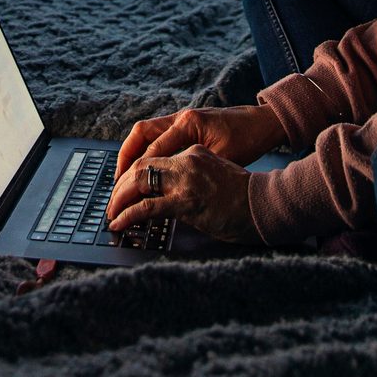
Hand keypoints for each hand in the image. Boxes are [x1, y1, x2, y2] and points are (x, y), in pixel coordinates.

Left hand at [104, 145, 259, 244]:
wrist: (264, 205)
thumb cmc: (243, 197)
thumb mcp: (215, 175)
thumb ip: (191, 177)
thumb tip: (167, 193)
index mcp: (194, 152)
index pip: (154, 158)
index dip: (133, 174)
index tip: (124, 188)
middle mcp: (187, 161)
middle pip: (141, 166)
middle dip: (120, 185)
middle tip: (112, 202)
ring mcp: (186, 180)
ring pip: (139, 182)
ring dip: (119, 199)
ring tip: (112, 214)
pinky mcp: (186, 201)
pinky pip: (147, 207)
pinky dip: (128, 215)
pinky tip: (119, 223)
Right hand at [114, 104, 285, 179]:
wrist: (264, 123)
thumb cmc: (248, 139)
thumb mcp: (223, 158)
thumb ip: (195, 168)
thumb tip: (170, 187)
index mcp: (189, 123)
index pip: (154, 149)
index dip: (139, 171)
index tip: (127, 189)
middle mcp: (181, 117)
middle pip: (141, 133)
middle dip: (125, 157)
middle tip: (117, 182)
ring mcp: (182, 119)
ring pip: (146, 132)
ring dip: (133, 153)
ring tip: (123, 176)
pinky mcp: (186, 125)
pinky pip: (157, 135)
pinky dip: (146, 150)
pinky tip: (144, 168)